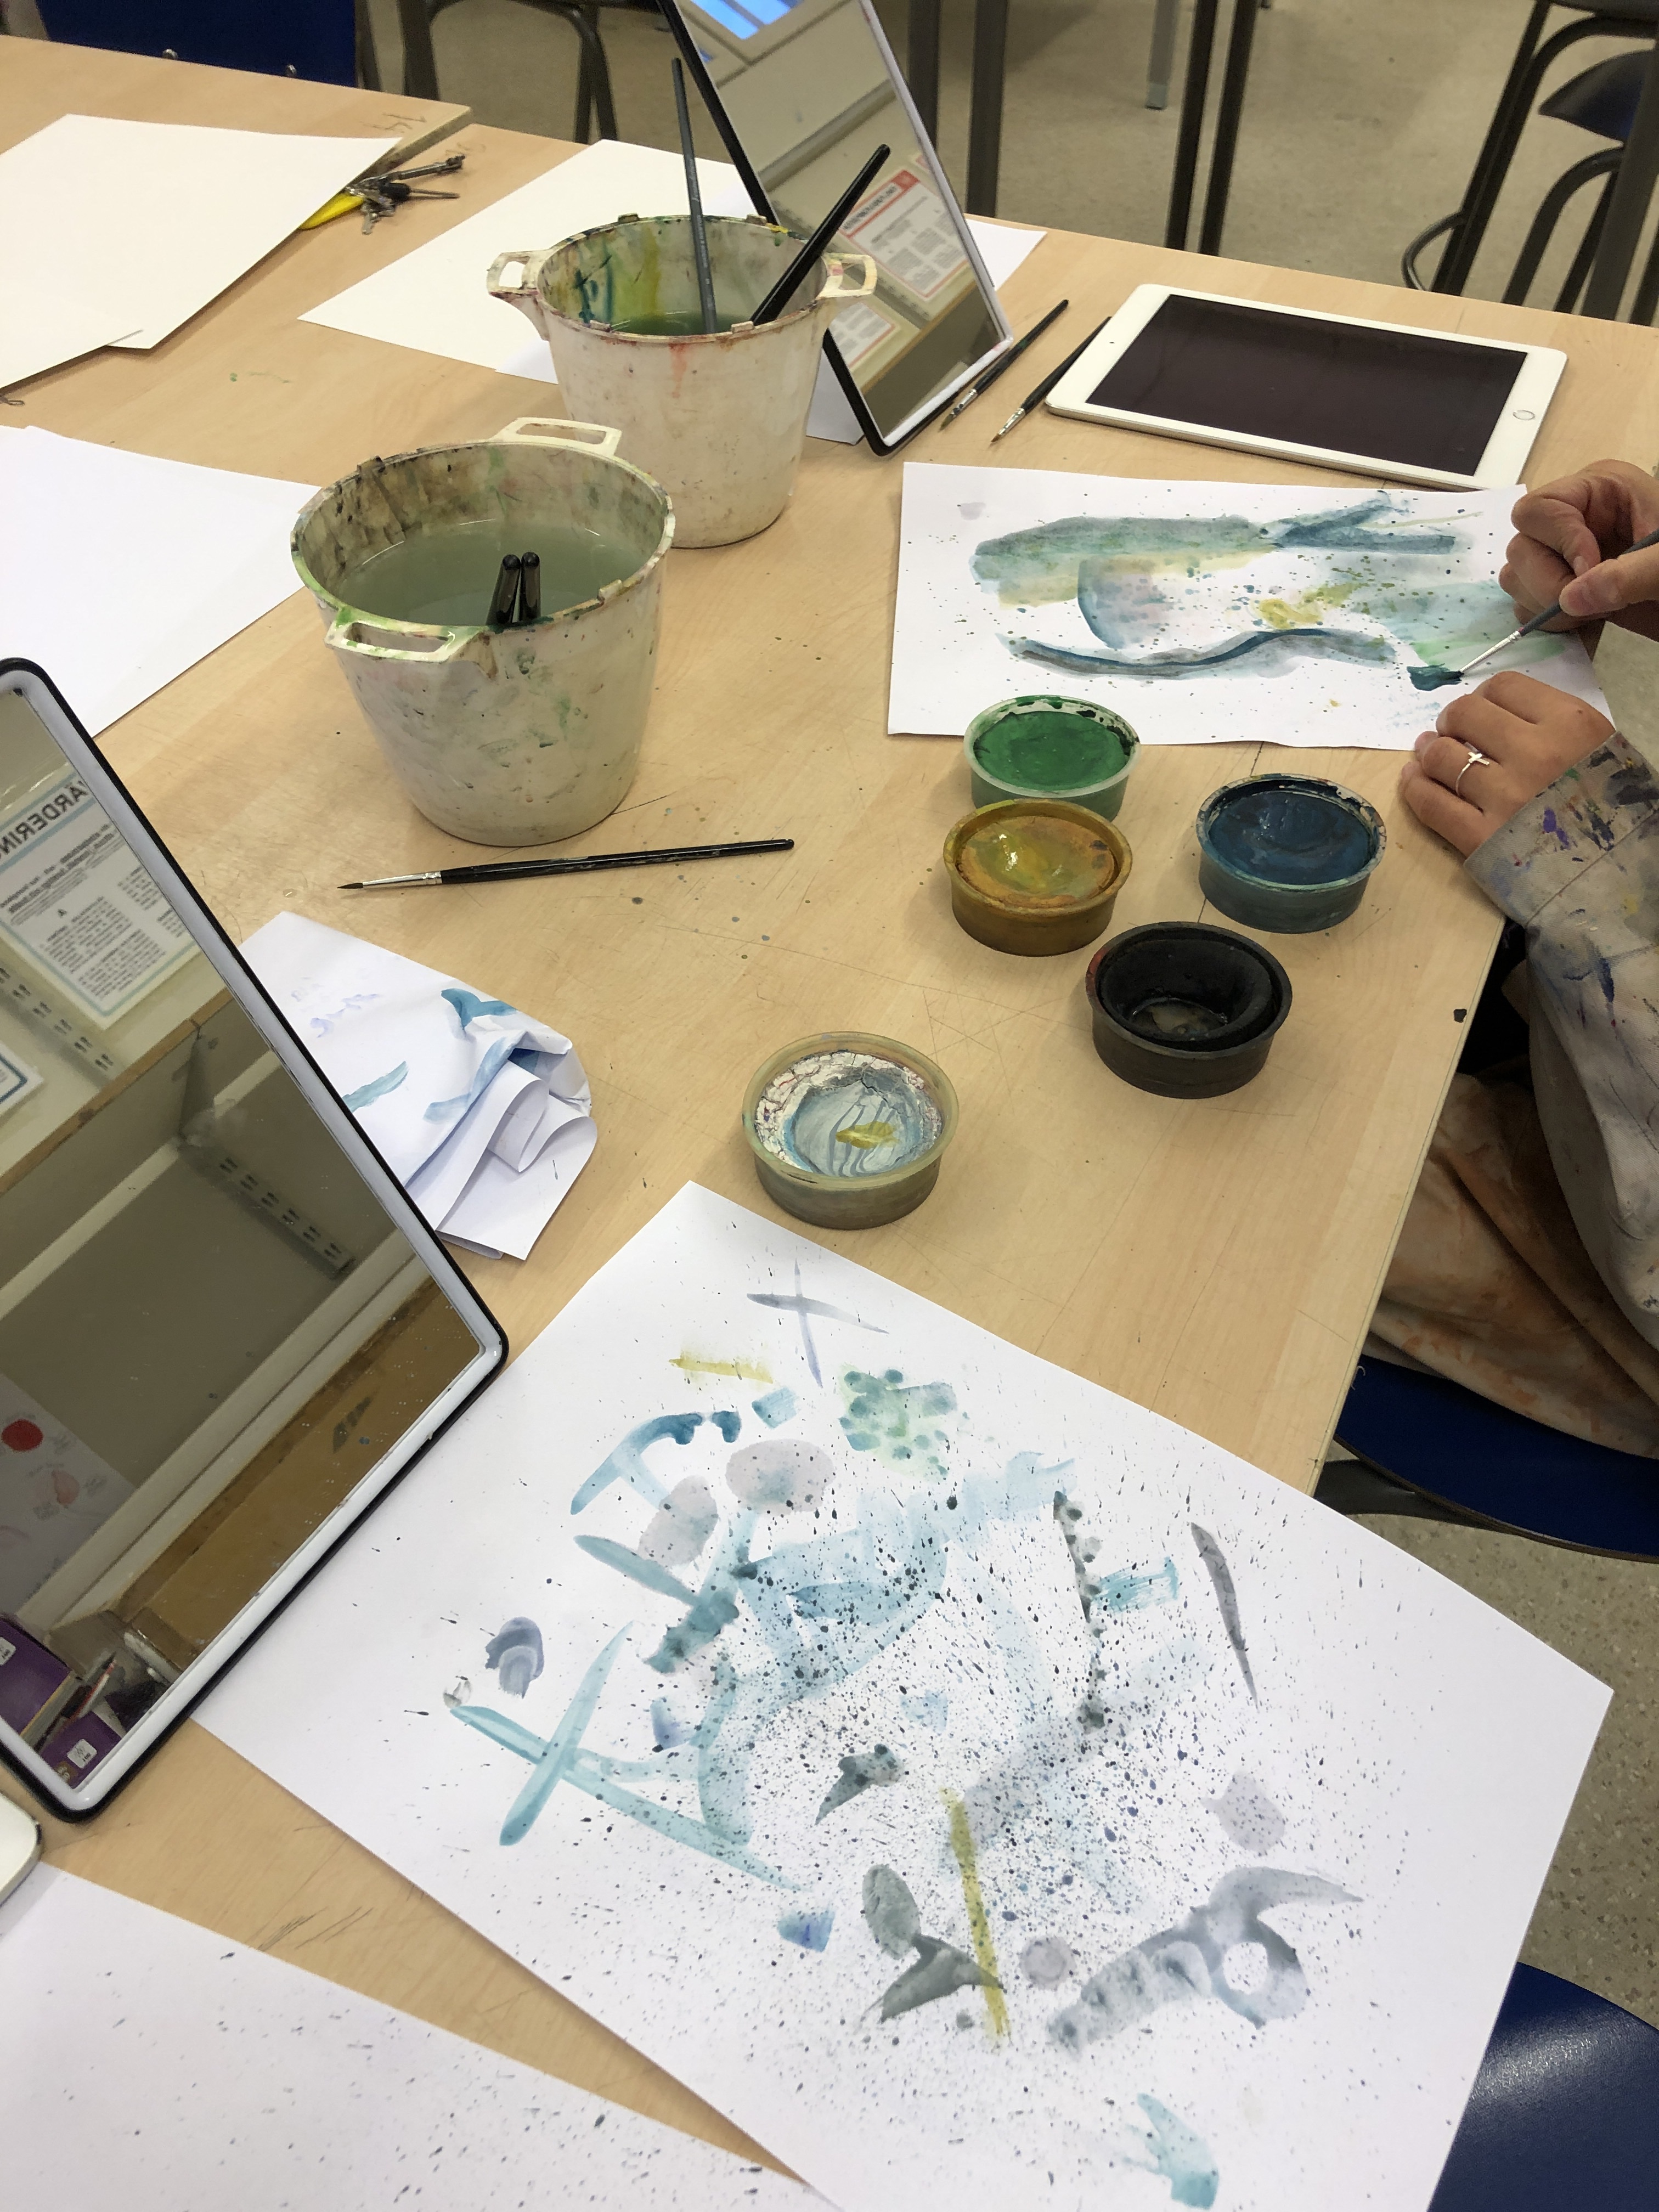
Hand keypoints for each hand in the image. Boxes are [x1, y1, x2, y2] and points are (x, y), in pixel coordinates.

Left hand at [1400, 672, 1613, 856]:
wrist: (1622, 872)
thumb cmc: (1611, 806)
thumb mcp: (1598, 747)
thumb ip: (1552, 725)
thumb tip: (1493, 714)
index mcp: (1570, 724)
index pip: (1503, 688)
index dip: (1482, 697)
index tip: (1480, 712)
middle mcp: (1534, 754)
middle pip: (1465, 714)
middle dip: (1450, 720)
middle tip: (1450, 731)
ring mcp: (1505, 798)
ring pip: (1441, 757)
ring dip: (1428, 752)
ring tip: (1426, 753)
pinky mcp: (1482, 840)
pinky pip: (1431, 805)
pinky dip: (1414, 787)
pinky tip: (1413, 778)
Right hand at [1500, 459, 1658, 641]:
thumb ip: (1629, 575)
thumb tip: (1571, 599)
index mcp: (1601, 490)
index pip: (1539, 509)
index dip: (1559, 541)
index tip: (1592, 568)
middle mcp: (1575, 519)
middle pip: (1521, 547)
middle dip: (1550, 582)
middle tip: (1591, 599)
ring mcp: (1565, 556)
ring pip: (1517, 579)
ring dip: (1547, 603)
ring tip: (1595, 610)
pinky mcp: (1564, 588)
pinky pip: (1527, 606)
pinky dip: (1549, 620)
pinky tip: (1587, 620)